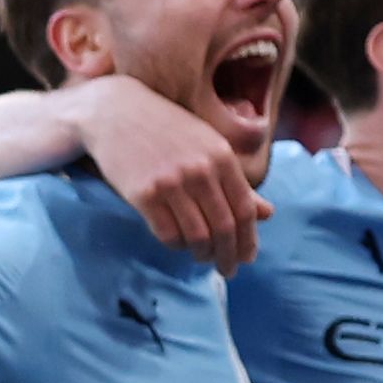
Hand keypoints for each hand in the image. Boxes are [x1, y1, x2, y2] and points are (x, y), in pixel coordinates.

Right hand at [64, 73, 269, 269]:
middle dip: (229, 255)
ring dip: (202, 254)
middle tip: (228, 270)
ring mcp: (172, 183)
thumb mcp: (207, 147)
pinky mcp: (144, 195)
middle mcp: (200, 170)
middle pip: (224, 227)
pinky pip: (168, 234)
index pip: (244, 209)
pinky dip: (177, 245)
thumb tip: (267, 213)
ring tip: (202, 258)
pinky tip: (179, 243)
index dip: (248, 239)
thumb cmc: (165, 130)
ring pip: (197, 235)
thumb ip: (235, 181)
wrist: (115, 113)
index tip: (247, 258)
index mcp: (221, 156)